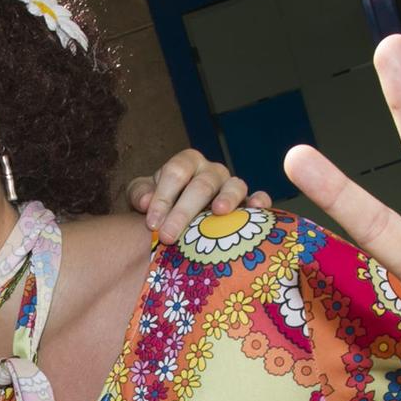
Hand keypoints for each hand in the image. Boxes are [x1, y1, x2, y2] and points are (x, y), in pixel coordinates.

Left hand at [127, 149, 274, 244]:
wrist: (176, 219)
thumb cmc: (160, 206)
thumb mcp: (143, 197)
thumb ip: (140, 194)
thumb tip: (145, 202)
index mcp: (186, 164)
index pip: (176, 172)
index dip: (163, 197)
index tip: (151, 224)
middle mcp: (211, 172)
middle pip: (202, 184)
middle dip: (184, 211)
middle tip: (169, 236)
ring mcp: (231, 187)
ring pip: (234, 186)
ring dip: (227, 198)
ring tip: (218, 212)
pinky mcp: (247, 205)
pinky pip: (259, 199)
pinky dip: (260, 202)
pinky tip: (256, 210)